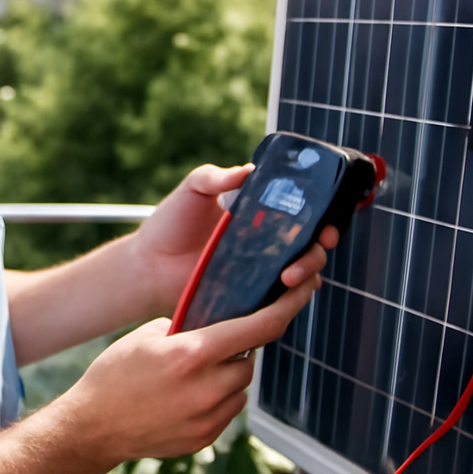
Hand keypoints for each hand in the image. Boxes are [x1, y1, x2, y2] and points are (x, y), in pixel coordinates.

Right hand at [62, 275, 319, 463]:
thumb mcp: (151, 334)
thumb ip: (193, 327)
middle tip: (210, 343)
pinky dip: (216, 398)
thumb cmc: (117, 371)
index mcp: (194, 354)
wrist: (93, 426)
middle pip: (249, 359)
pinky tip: (184, 395)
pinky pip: (227, 410)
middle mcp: (208, 389)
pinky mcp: (205, 439)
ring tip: (189, 373)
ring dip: (227, 374)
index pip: (259, 329)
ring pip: (240, 385)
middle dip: (238, 348)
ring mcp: (208, 418)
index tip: (303, 292)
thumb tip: (224, 319)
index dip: (286, 308)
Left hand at [131, 162, 339, 316]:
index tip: (325, 222)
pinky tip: (282, 294)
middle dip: (319, 248)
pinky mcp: (249, 299)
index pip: (301, 214)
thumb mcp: (193, 188)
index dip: (321, 216)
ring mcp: (259, 273)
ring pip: (302, 276)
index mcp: (259, 214)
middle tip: (316, 246)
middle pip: (310, 246)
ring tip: (288, 277)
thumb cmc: (170, 223)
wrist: (147, 264)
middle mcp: (265, 243)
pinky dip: (288, 300)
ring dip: (307, 274)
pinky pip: (279, 303)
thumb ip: (217, 175)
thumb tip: (248, 170)